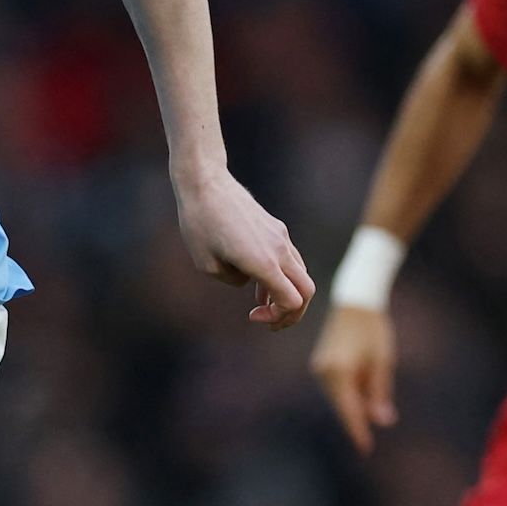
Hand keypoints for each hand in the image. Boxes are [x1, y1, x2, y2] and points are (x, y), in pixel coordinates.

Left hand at [176, 169, 314, 329]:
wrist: (205, 182)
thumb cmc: (199, 222)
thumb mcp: (206, 264)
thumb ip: (233, 280)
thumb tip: (247, 278)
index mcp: (264, 261)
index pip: (292, 301)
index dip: (278, 317)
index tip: (252, 316)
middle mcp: (279, 249)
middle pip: (307, 290)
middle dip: (293, 313)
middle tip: (269, 323)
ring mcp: (280, 236)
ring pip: (300, 274)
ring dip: (286, 294)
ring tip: (261, 306)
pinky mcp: (275, 228)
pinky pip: (289, 259)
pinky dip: (281, 277)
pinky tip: (260, 286)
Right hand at [308, 305, 396, 454]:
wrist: (355, 303)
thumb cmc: (373, 331)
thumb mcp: (382, 363)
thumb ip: (379, 393)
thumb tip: (382, 420)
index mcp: (339, 372)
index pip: (349, 410)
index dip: (358, 431)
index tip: (366, 450)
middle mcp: (324, 372)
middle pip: (342, 406)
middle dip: (359, 417)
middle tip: (379, 423)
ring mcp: (319, 368)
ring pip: (338, 398)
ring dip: (355, 404)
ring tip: (374, 396)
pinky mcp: (321, 364)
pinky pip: (336, 387)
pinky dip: (349, 393)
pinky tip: (363, 388)